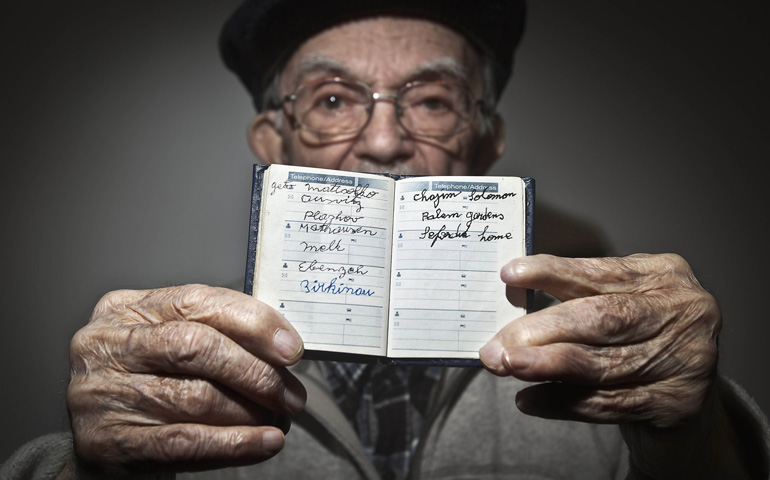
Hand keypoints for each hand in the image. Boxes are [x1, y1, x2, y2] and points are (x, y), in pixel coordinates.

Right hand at [67, 284, 306, 473]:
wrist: (94, 440)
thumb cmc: (144, 380)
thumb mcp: (166, 343)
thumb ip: (212, 332)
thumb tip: (282, 345)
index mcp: (126, 308)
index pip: (198, 301)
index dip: (252, 322)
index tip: (292, 347)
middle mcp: (108, 344)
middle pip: (196, 347)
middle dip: (255, 371)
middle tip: (291, 393)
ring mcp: (103, 393)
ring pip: (196, 397)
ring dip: (250, 411)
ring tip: (279, 418)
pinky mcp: (109, 441)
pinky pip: (185, 442)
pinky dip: (234, 443)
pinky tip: (264, 442)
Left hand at [479, 253, 719, 427]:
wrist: (687, 409)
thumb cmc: (640, 346)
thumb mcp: (619, 309)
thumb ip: (578, 301)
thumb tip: (512, 305)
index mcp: (665, 275)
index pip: (601, 272)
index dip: (554, 273)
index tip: (510, 275)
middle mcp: (684, 311)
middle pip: (600, 319)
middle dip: (541, 330)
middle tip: (498, 342)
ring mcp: (688, 359)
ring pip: (600, 363)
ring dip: (545, 366)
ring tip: (508, 365)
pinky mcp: (679, 403)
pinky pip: (606, 403)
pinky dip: (561, 402)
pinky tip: (530, 399)